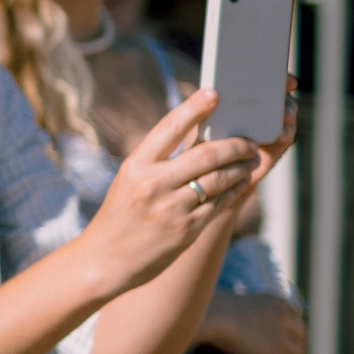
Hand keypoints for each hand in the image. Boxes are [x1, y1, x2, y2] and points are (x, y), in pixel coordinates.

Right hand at [79, 89, 261, 294]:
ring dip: (240, 167)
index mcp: (135, 166)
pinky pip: (220, 203)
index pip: (169, 127)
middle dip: (234, 144)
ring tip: (248, 160)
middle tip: (247, 140)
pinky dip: (234, 189)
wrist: (104, 260)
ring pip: (220, 179)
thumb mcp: (129, 180)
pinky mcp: (187, 230)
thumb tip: (197, 137)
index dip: (194, 108)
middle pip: (206, 154)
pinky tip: (240, 182)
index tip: (214, 93)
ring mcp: (172, 208)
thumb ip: (159, 160)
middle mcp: (153, 184)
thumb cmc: (119, 215)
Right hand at [201, 291, 305, 353]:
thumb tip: (240, 321)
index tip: (285, 344)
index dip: (293, 334)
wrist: (213, 314)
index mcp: (278, 302)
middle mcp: (286, 317)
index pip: (296, 319)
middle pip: (301, 338)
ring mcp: (283, 336)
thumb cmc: (213, 309)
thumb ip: (250, 312)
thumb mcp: (240, 304)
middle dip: (296, 351)